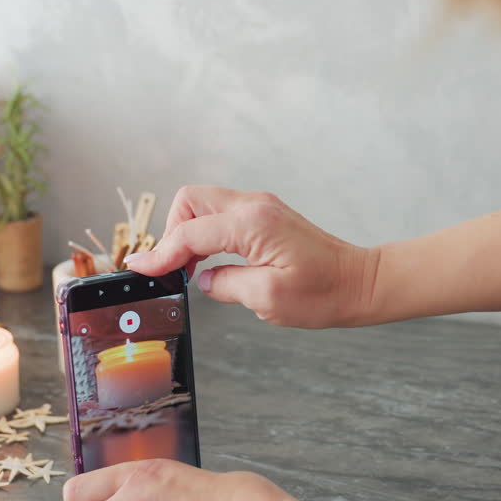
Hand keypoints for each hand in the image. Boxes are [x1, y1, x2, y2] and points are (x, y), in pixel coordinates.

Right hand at [123, 186, 379, 327]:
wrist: (360, 283)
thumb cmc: (324, 294)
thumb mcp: (267, 299)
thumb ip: (224, 284)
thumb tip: (201, 279)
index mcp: (252, 224)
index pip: (189, 232)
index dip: (160, 253)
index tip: (140, 269)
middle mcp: (254, 206)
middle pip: (189, 201)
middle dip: (172, 232)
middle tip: (172, 270)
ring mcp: (260, 206)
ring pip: (202, 203)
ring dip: (187, 232)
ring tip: (187, 268)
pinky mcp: (265, 215)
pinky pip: (220, 213)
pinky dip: (205, 232)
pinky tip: (208, 260)